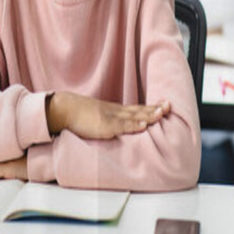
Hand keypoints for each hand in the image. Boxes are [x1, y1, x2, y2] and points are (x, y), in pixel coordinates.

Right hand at [46, 92, 170, 139]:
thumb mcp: (98, 118)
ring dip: (148, 115)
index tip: (164, 105)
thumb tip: (118, 129)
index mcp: (115, 111)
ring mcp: (110, 118)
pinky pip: (120, 125)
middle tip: (169, 105)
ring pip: (133, 116)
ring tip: (161, 113)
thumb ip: (110, 123)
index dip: (151, 108)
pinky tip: (142, 125)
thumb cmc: (79, 116)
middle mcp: (116, 112)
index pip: (137, 109)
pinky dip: (133, 125)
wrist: (64, 110)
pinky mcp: (103, 125)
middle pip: (139, 110)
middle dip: (155, 108)